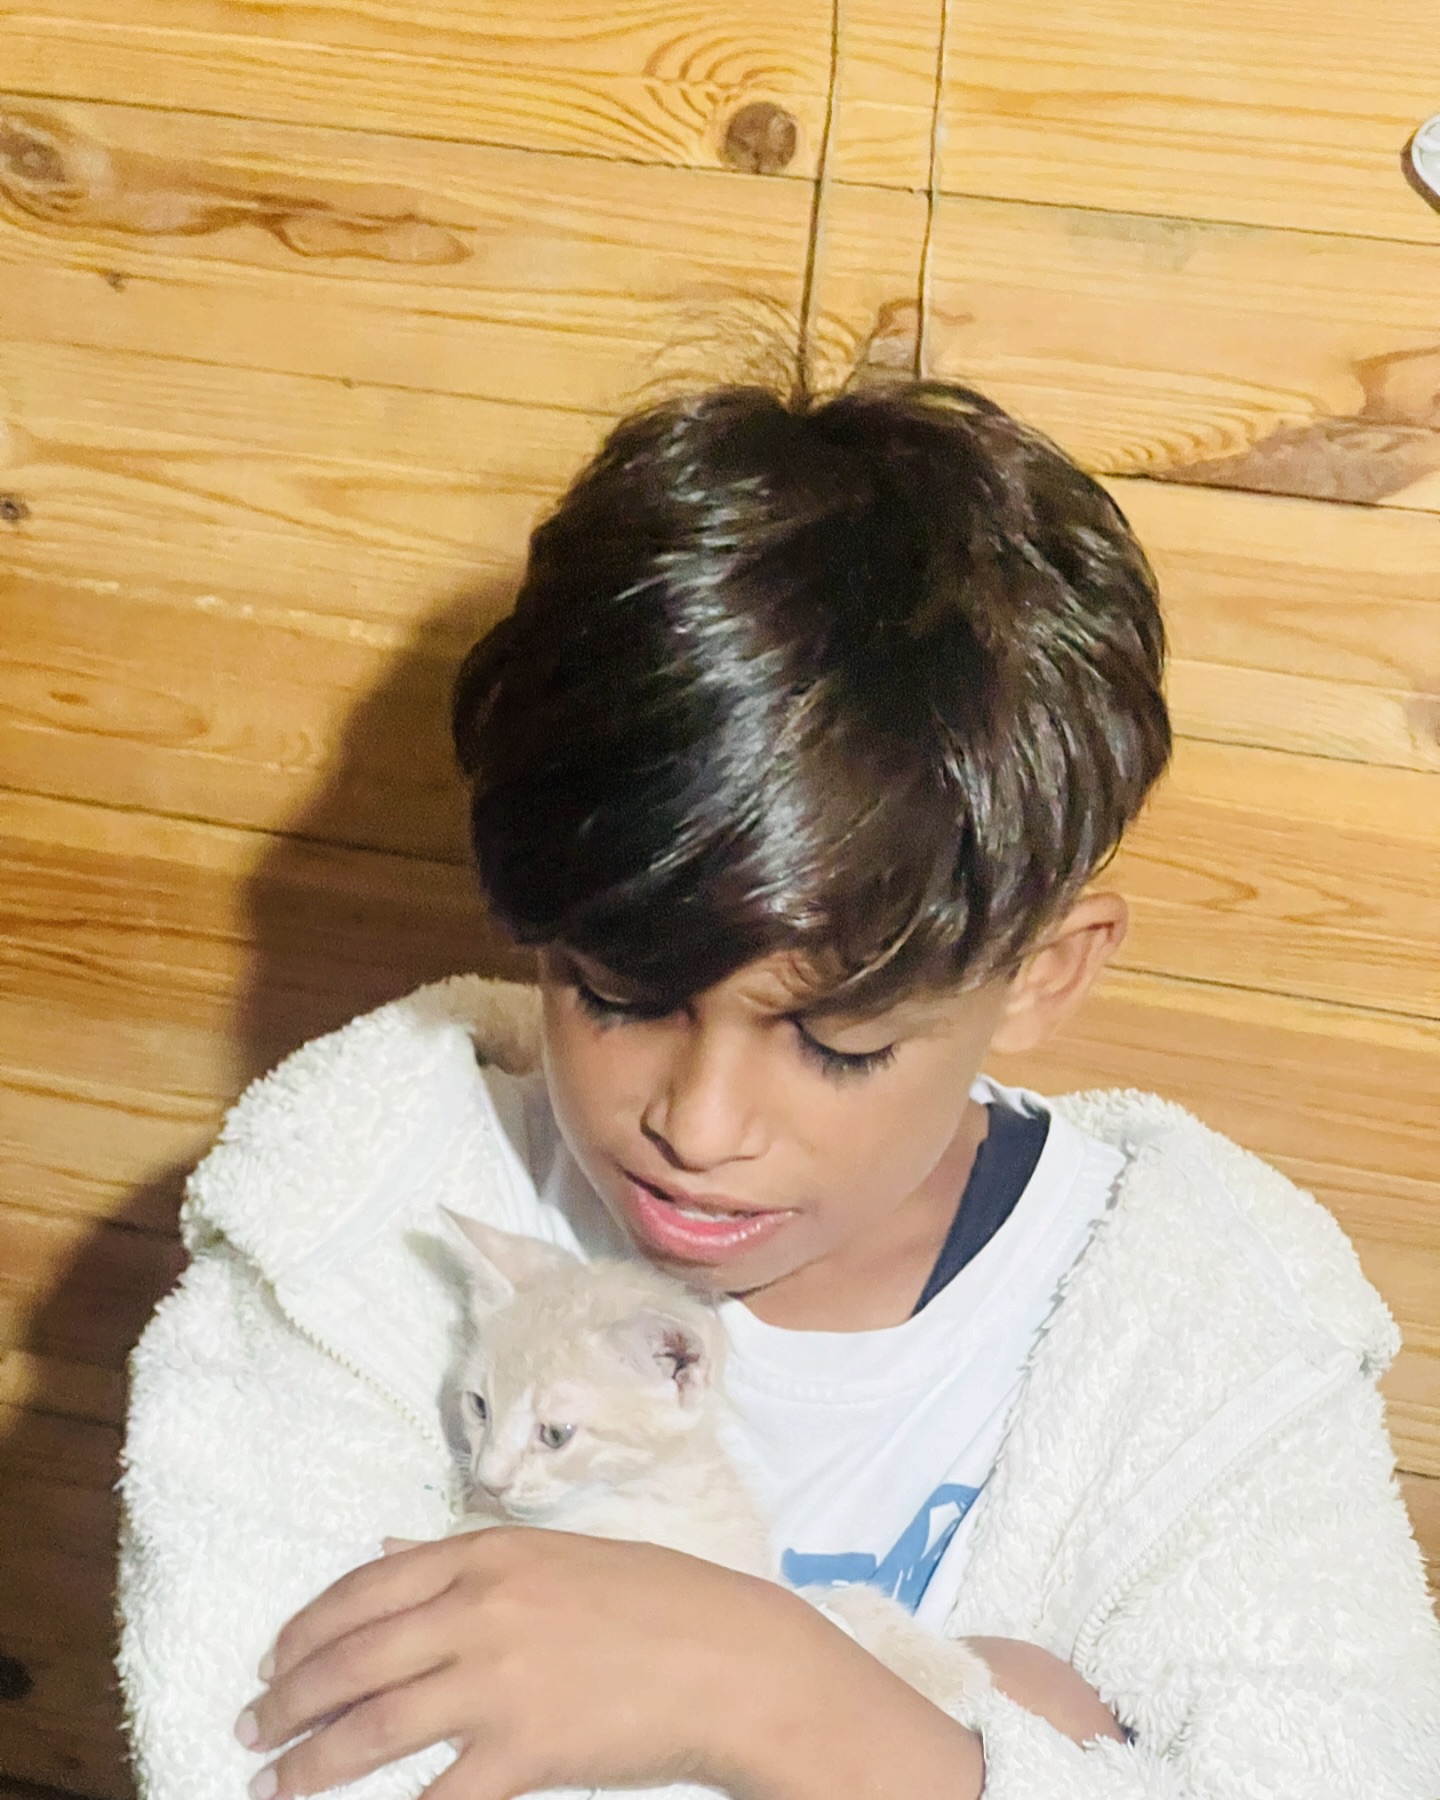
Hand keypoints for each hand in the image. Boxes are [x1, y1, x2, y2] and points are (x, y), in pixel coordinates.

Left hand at [235, 1527, 809, 1799]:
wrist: (729, 1658)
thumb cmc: (653, 1599)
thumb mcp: (555, 1553)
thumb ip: (467, 1555)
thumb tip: (386, 1553)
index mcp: (486, 1553)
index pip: (363, 1591)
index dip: (304, 1632)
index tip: (270, 1663)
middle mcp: (480, 1610)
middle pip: (351, 1660)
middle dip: (285, 1702)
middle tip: (249, 1729)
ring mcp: (499, 1681)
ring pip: (370, 1728)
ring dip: (307, 1765)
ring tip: (271, 1786)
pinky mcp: (524, 1752)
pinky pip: (433, 1795)